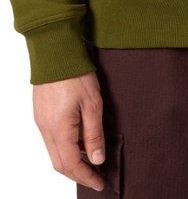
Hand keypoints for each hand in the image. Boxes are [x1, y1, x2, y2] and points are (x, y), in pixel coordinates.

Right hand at [32, 71, 104, 190]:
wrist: (56, 50)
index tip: (100, 183)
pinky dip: (65, 147)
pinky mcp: (41, 113)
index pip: (72, 164)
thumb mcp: (92, 104)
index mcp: (59, 129)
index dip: (87, 177)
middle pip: (60, 163)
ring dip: (71, 161)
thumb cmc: (75, 73)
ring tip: (90, 161)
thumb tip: (96, 159)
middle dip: (78, 174)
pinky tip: (78, 142)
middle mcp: (46, 128)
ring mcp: (41, 121)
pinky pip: (51, 139)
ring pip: (54, 152)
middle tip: (96, 177)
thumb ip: (94, 134)